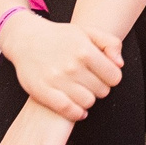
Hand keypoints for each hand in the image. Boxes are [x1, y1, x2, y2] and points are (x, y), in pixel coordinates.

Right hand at [2, 12, 124, 121]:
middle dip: (99, 87)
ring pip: (88, 102)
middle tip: (89, 82)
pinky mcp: (43, 91)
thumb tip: (119, 64)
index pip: (114, 77)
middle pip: (103, 91)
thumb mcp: (88, 31)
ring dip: (87, 99)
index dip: (111, 77)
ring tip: (81, 91)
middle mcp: (72, 66)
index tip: (103, 75)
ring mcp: (56, 80)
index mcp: (85, 50)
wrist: (26, 39)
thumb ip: (110, 43)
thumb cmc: (60, 37)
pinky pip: (68, 110)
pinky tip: (77, 108)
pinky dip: (76, 113)